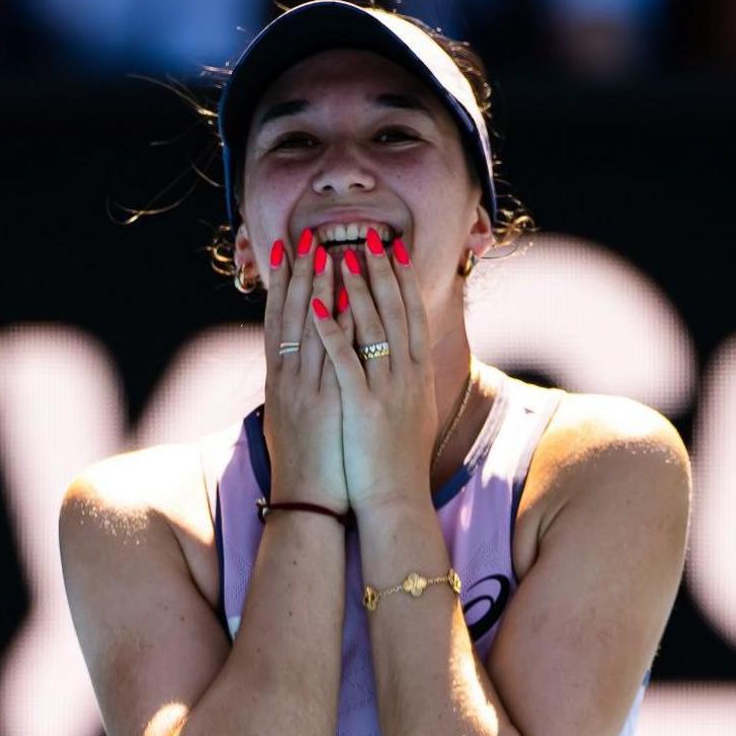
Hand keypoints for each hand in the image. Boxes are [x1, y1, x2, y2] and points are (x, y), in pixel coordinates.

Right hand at [260, 228, 357, 511]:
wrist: (308, 505)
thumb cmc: (305, 465)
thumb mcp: (292, 419)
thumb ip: (297, 387)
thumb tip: (299, 364)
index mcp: (279, 381)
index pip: (277, 321)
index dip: (282, 284)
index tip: (287, 250)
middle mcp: (288, 380)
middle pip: (291, 317)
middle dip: (300, 274)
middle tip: (308, 236)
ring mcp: (307, 391)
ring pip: (310, 330)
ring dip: (320, 288)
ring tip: (330, 252)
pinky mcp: (327, 405)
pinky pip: (333, 357)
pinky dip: (338, 327)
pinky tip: (346, 300)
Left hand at [306, 228, 436, 514]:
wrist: (396, 500)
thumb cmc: (399, 461)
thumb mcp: (412, 413)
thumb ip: (409, 382)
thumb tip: (409, 359)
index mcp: (417, 375)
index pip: (412, 315)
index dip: (403, 279)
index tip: (394, 249)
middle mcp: (406, 376)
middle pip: (395, 311)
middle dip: (381, 271)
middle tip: (369, 236)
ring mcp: (386, 389)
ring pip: (371, 328)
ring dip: (356, 289)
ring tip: (341, 256)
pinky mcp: (362, 406)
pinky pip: (345, 360)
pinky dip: (332, 331)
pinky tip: (318, 306)